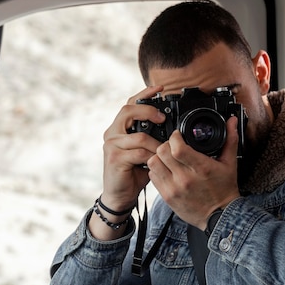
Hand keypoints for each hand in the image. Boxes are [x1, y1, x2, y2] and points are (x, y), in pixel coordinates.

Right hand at [99, 85, 165, 211]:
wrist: (120, 195)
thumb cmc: (134, 172)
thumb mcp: (146, 151)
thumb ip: (153, 138)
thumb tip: (173, 129)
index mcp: (120, 128)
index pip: (130, 104)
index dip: (144, 94)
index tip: (159, 88)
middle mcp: (112, 133)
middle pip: (128, 111)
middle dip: (148, 112)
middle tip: (163, 119)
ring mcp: (111, 145)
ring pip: (139, 136)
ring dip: (156, 144)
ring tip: (164, 152)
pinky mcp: (114, 158)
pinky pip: (139, 153)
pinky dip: (152, 157)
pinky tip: (156, 162)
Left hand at [147, 116, 240, 228]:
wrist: (220, 216)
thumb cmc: (225, 189)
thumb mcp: (230, 163)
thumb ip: (230, 139)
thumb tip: (231, 120)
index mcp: (201, 168)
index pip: (178, 148)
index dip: (175, 137)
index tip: (178, 136)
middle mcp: (185, 179)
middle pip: (162, 152)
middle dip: (165, 145)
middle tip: (172, 146)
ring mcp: (174, 189)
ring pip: (153, 163)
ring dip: (158, 157)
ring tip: (168, 158)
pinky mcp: (167, 197)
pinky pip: (152, 177)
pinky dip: (156, 170)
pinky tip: (166, 170)